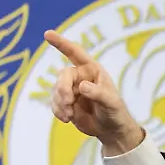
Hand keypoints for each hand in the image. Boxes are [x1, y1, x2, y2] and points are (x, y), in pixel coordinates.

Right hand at [44, 30, 143, 154]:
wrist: (112, 131)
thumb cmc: (116, 112)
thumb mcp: (111, 103)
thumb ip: (98, 93)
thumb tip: (82, 86)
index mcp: (92, 70)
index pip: (75, 53)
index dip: (61, 43)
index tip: (48, 34)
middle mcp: (80, 77)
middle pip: (63, 76)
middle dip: (62, 89)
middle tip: (68, 102)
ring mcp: (71, 90)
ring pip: (56, 91)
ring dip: (60, 103)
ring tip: (70, 116)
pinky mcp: (66, 103)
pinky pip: (54, 103)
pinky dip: (58, 111)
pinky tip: (66, 119)